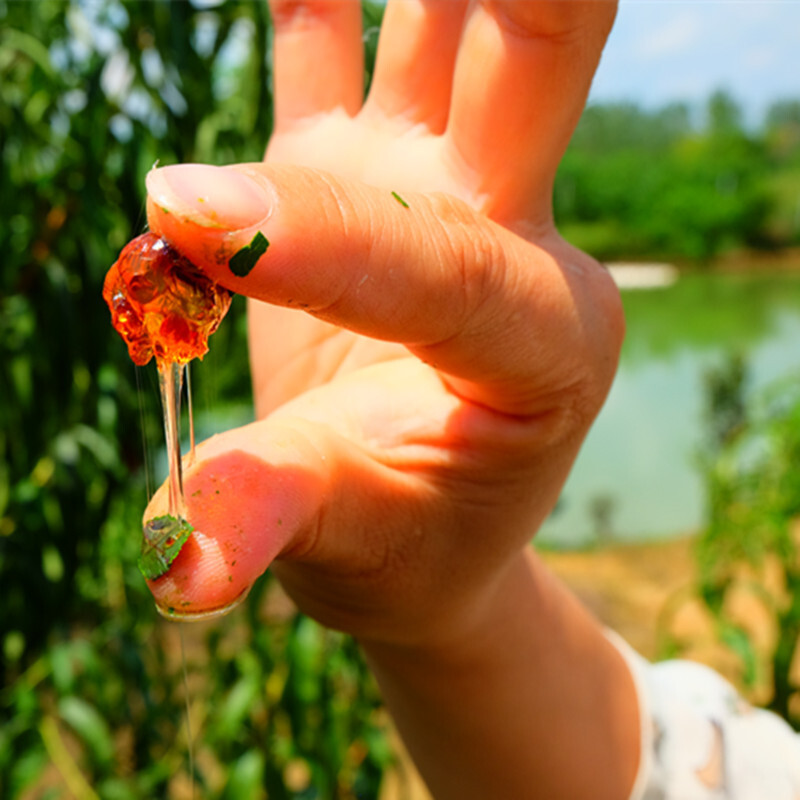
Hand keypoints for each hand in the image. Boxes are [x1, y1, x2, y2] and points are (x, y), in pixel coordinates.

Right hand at [143, 0, 621, 642]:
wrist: (413, 521)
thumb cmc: (403, 542)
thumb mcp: (349, 542)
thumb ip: (274, 524)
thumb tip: (181, 561)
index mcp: (541, 341)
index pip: (444, 266)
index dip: (324, 244)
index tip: (184, 223)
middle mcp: (507, 237)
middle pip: (534, 53)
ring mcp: (436, 187)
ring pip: (448, 15)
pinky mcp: (362, 174)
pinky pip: (334, 34)